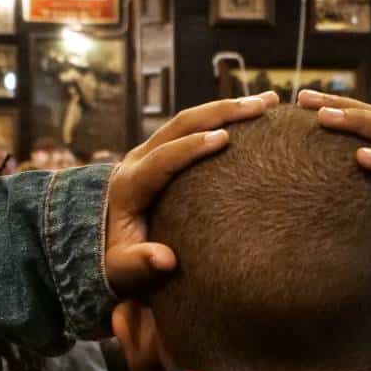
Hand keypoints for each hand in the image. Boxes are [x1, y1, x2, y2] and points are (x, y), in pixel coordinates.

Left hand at [103, 93, 276, 296]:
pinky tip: (254, 116)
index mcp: (130, 185)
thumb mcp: (121, 270)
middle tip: (261, 106)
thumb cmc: (117, 258)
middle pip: (180, 124)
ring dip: (228, 108)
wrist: (101, 239)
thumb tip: (165, 260)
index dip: (191, 147)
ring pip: (190, 119)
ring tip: (269, 101)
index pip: (162, 158)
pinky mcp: (163, 151)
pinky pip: (194, 128)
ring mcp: (151, 151)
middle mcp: (138, 159)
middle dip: (222, 111)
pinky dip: (223, 118)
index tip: (224, 138)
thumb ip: (138, 265)